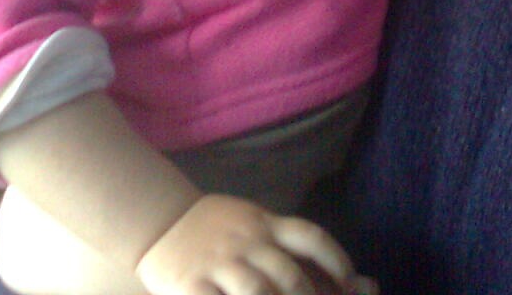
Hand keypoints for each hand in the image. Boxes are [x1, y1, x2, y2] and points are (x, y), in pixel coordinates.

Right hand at [136, 195, 376, 294]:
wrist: (160, 223)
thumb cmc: (216, 228)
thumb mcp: (252, 222)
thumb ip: (283, 241)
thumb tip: (335, 268)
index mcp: (265, 224)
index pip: (311, 237)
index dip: (336, 260)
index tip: (351, 283)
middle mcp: (247, 242)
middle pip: (288, 273)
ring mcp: (219, 264)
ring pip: (257, 292)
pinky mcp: (191, 286)